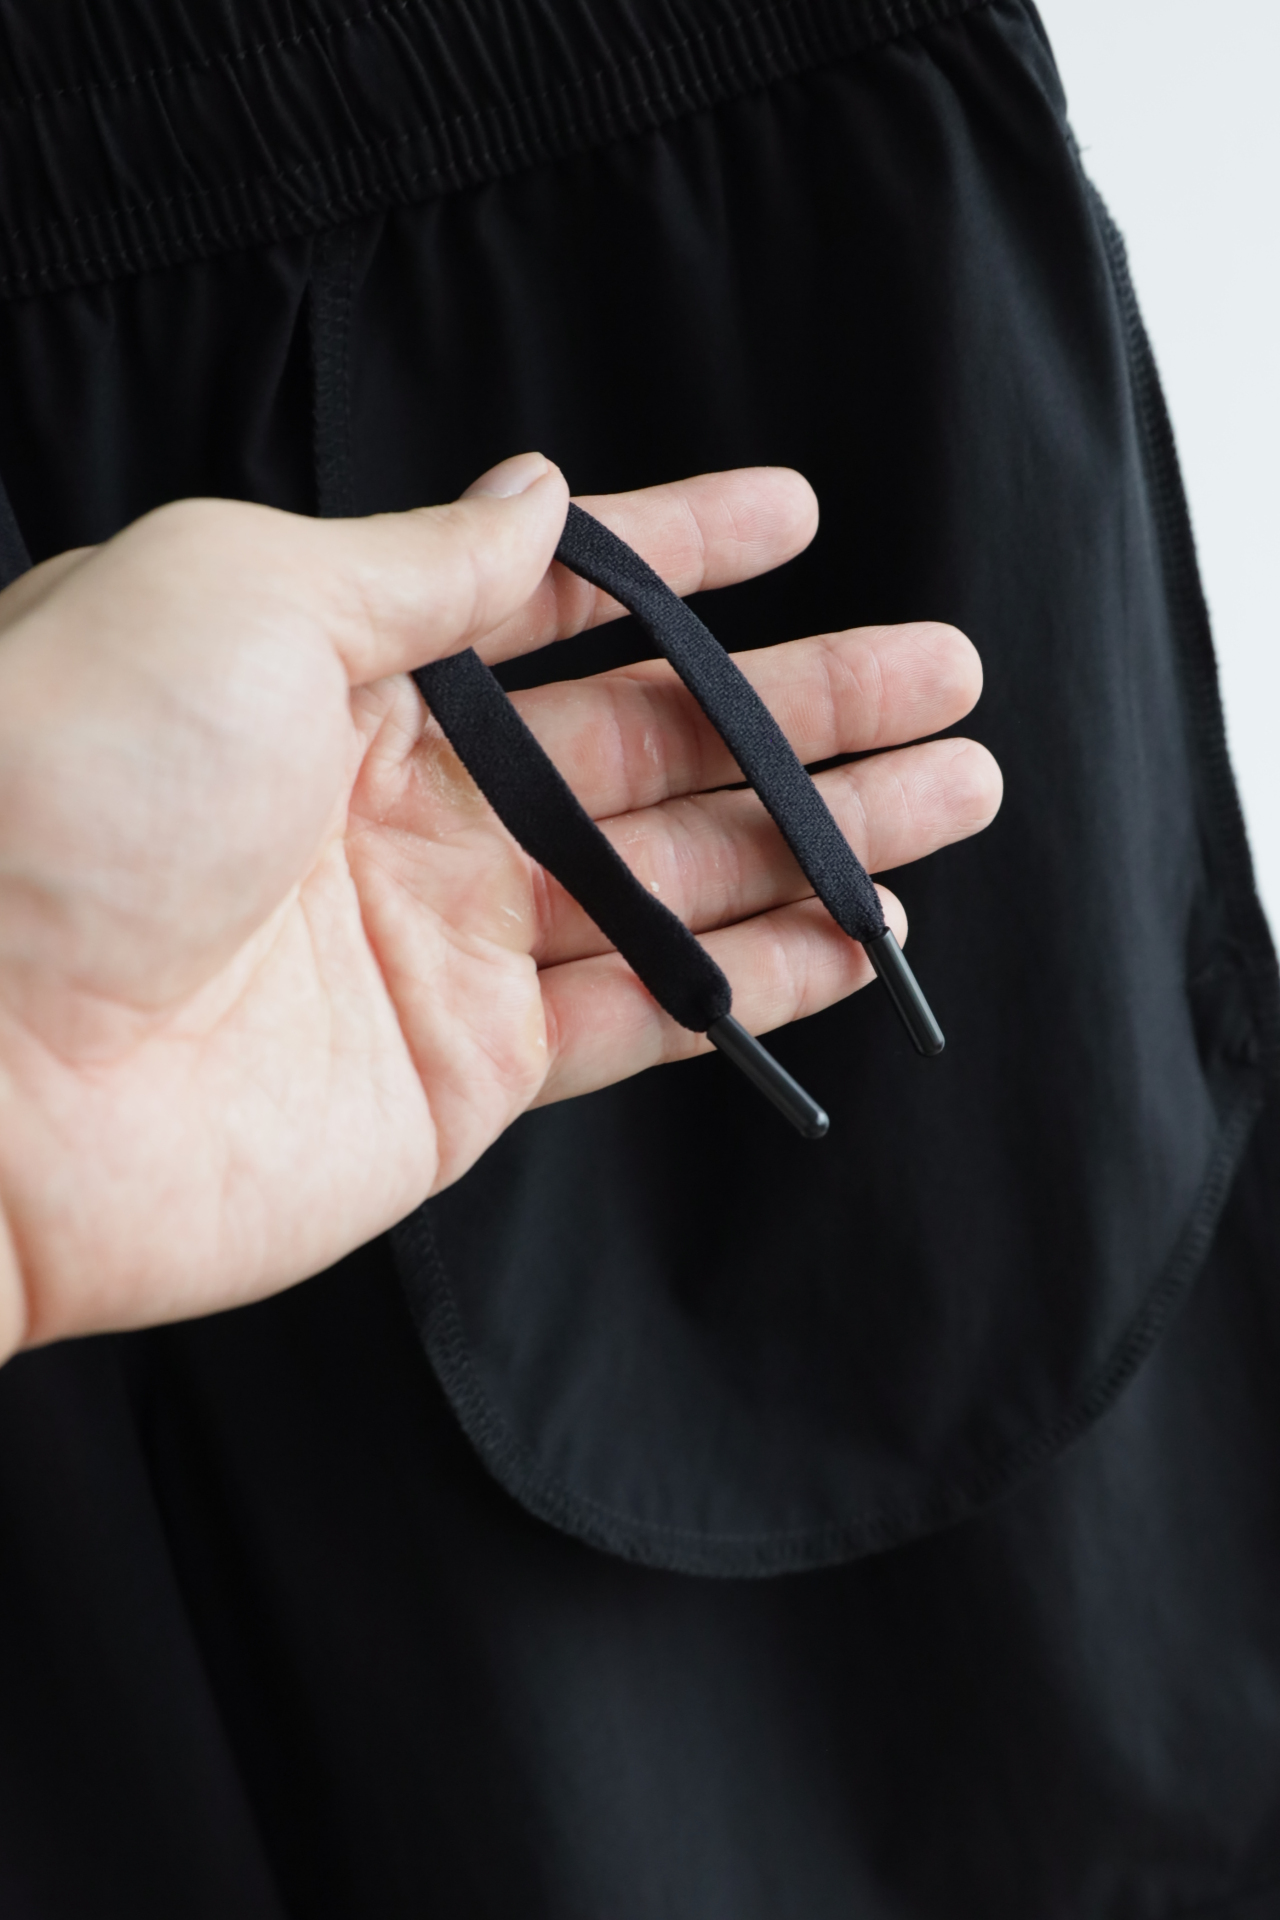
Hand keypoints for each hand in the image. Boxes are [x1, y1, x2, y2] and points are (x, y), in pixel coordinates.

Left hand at [0, 454, 999, 1356]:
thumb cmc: (65, 791)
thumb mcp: (239, 596)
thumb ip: (417, 561)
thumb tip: (541, 496)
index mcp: (340, 669)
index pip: (551, 597)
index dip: (678, 554)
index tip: (793, 516)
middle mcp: (403, 804)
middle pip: (652, 743)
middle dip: (804, 705)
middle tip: (943, 676)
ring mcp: (440, 944)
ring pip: (676, 878)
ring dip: (819, 840)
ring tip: (951, 797)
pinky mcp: (459, 1076)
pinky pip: (640, 1019)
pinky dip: (753, 984)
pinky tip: (852, 941)